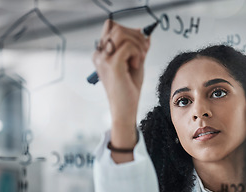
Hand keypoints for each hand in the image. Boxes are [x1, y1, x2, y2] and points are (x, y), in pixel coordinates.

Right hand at [92, 20, 150, 161]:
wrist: (125, 110)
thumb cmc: (128, 90)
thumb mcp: (135, 63)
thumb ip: (138, 48)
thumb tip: (145, 34)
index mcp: (101, 54)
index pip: (111, 27)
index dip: (128, 31)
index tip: (139, 45)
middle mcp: (99, 55)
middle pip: (117, 27)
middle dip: (136, 36)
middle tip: (142, 53)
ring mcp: (104, 60)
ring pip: (122, 33)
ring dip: (137, 44)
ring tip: (139, 59)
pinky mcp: (112, 65)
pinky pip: (128, 46)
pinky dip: (137, 53)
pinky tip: (135, 65)